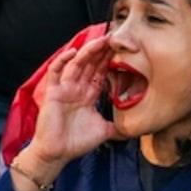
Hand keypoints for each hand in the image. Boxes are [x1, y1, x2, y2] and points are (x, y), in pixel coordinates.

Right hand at [24, 38, 116, 168]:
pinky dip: (63, 61)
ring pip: (77, 64)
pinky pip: (56, 72)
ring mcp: (64, 89)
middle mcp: (77, 88)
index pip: (100, 72)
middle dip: (102, 51)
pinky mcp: (53, 92)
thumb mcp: (104, 132)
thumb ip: (119, 127)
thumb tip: (137, 129)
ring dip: (88, 51)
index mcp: (88, 95)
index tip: (122, 49)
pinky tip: (73, 52)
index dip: (110, 60)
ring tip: (101, 41)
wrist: (57, 154)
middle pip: (91, 64)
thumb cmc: (76, 143)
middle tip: (114, 36)